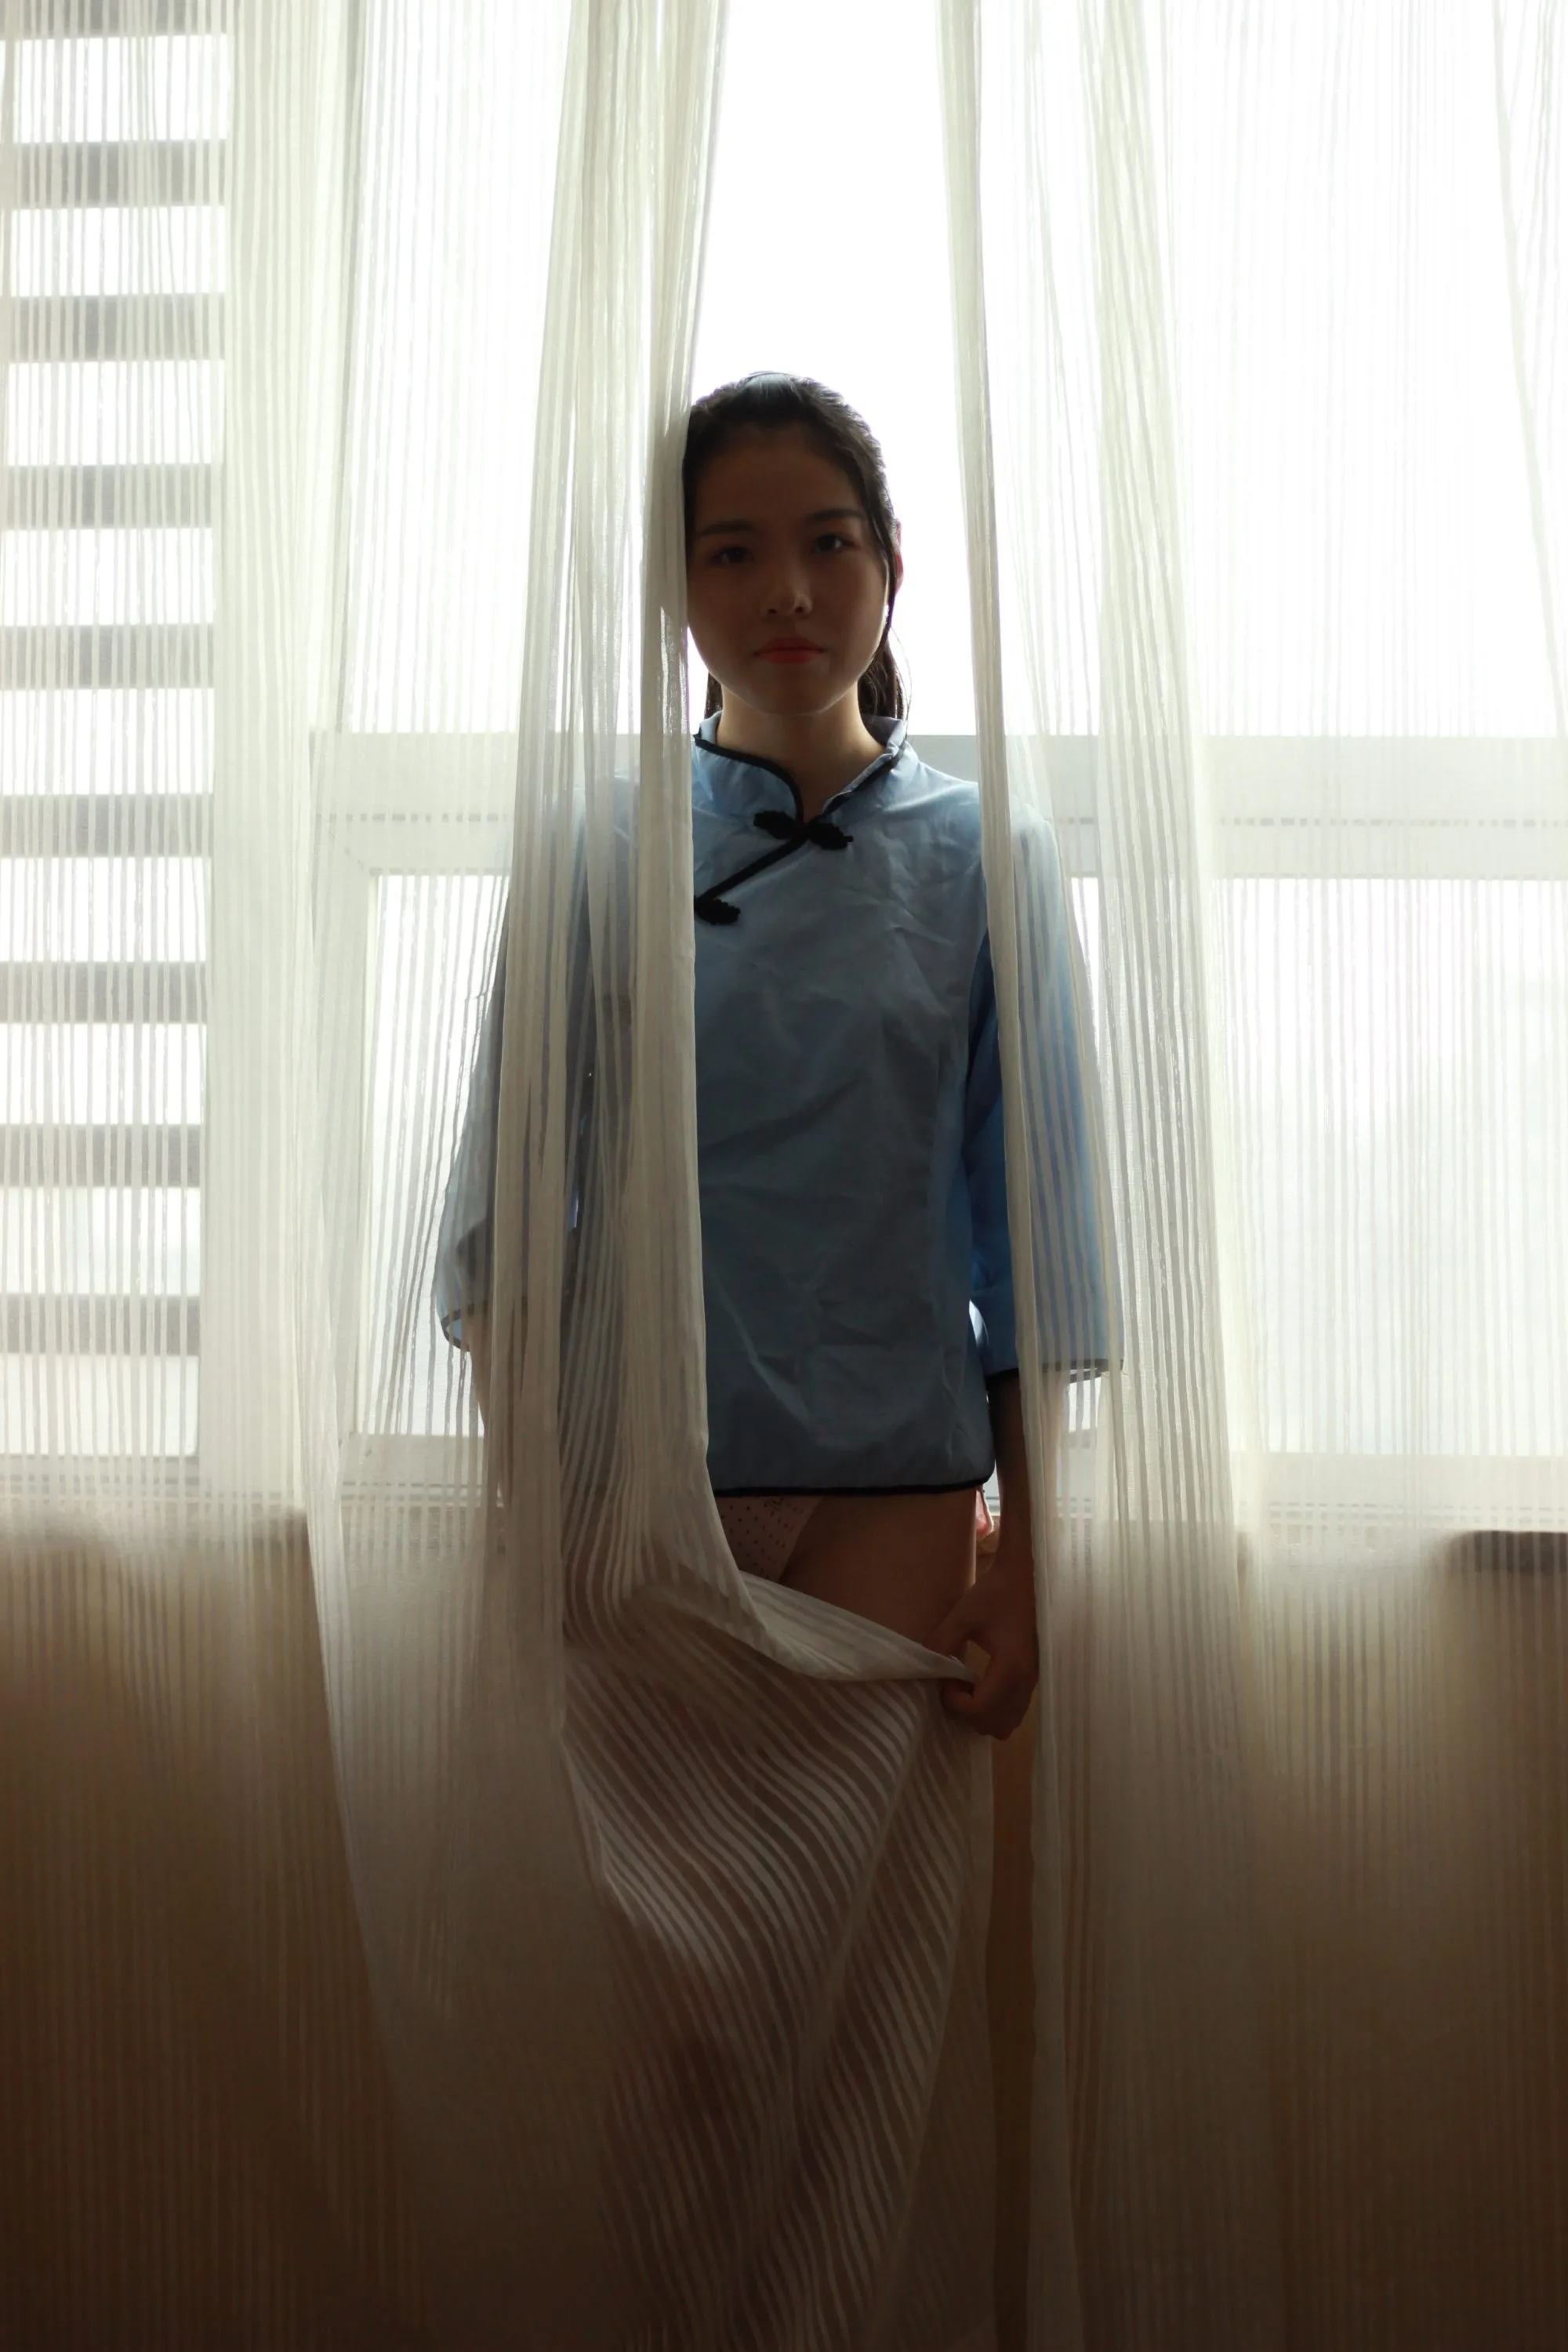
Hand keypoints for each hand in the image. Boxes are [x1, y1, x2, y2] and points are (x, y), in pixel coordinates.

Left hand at [932, 1536, 1037, 1739]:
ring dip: (982, 1712)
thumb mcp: (963, 1614)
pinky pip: (1014, 1710)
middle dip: (968, 1711)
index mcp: (1010, 1668)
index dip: (954, 1702)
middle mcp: (1026, 1682)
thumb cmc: (997, 1593)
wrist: (1029, 1577)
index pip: (979, 1709)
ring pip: (1007, 1723)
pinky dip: (995, 1707)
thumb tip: (923, 1665)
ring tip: (967, 1684)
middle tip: (954, 1683)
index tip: (946, 1677)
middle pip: (994, 1725)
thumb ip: (941, 1642)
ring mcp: (1033, 1682)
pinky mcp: (1034, 1678)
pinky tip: (981, 1682)